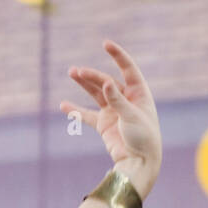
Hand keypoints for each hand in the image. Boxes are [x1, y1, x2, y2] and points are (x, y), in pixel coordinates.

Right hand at [60, 39, 161, 198]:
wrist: (139, 163)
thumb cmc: (143, 138)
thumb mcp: (131, 117)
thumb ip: (118, 100)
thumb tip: (107, 82)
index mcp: (139, 94)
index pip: (128, 69)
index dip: (118, 56)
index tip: (106, 44)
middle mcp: (126, 100)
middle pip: (106, 81)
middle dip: (91, 75)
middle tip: (75, 71)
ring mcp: (114, 112)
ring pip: (96, 93)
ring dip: (84, 84)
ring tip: (72, 73)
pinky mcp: (104, 125)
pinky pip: (87, 115)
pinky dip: (76, 111)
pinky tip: (64, 105)